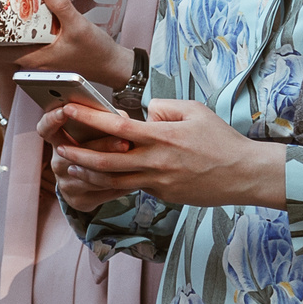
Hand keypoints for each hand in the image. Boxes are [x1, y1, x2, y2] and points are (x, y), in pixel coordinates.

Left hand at [0, 0, 132, 89]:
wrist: (113, 67)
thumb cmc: (96, 53)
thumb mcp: (80, 27)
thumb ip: (62, 6)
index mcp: (34, 58)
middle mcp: (30, 59)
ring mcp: (36, 56)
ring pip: (5, 43)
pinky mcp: (44, 51)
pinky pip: (20, 41)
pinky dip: (12, 29)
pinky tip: (14, 12)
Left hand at [45, 97, 286, 210]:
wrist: (243, 174)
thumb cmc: (220, 139)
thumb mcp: (195, 111)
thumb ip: (164, 108)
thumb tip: (142, 112)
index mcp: (162, 136)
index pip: (117, 126)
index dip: (89, 119)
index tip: (69, 110)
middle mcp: (155, 162)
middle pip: (105, 161)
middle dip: (78, 155)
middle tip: (60, 148)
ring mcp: (158, 182)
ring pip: (113, 181)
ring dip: (89, 174)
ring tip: (72, 167)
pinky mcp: (163, 195)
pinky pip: (134, 187)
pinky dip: (114, 182)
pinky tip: (104, 175)